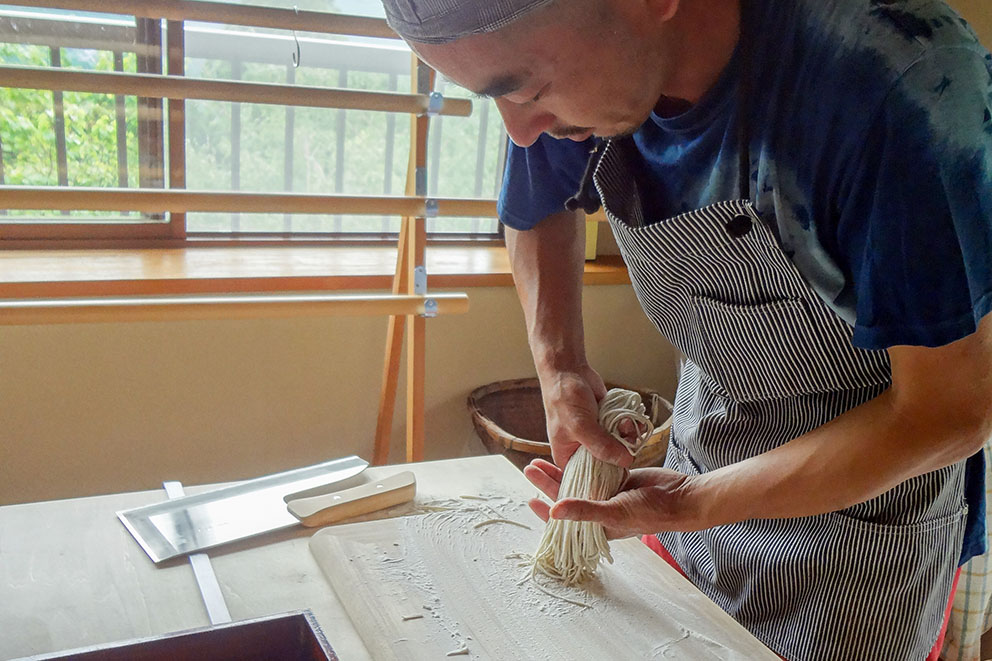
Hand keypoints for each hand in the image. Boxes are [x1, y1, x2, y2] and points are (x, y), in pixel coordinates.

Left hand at [524, 458, 708, 538]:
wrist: (680, 496)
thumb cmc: (650, 512)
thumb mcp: (614, 512)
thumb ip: (584, 510)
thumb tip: (553, 512)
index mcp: (596, 526)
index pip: (564, 521)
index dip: (546, 511)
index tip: (530, 499)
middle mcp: (599, 509)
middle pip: (567, 495)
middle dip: (548, 483)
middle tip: (529, 467)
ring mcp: (608, 493)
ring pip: (578, 481)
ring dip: (561, 470)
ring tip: (541, 458)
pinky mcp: (618, 478)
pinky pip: (595, 470)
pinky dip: (583, 461)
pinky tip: (571, 451)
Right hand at [539, 366, 632, 467]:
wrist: (569, 371)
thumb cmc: (564, 399)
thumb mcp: (580, 427)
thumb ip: (601, 446)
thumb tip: (626, 461)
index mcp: (568, 458)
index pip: (589, 478)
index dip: (606, 477)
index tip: (622, 469)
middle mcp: (583, 450)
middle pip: (608, 463)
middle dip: (621, 451)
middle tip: (627, 440)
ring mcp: (597, 437)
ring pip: (619, 446)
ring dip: (627, 435)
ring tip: (626, 422)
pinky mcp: (607, 425)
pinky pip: (623, 432)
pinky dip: (629, 425)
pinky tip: (629, 418)